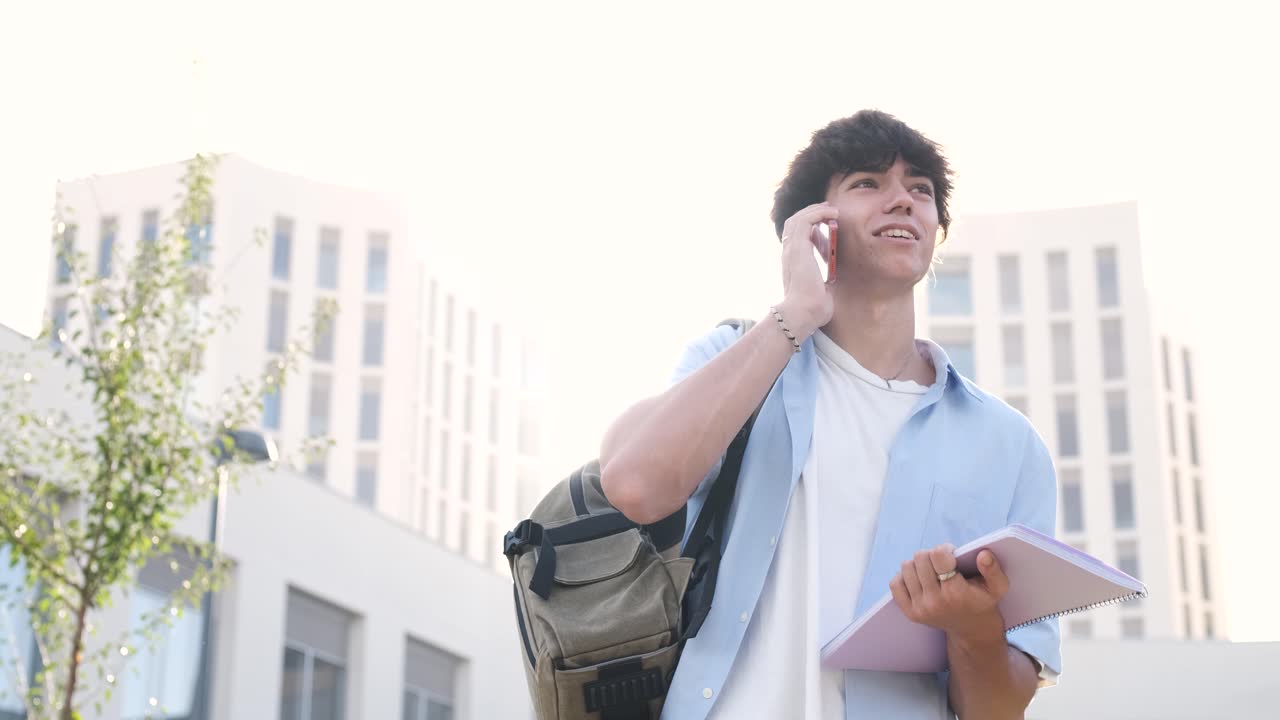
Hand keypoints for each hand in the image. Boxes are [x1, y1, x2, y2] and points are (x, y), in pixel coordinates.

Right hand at [776, 202, 837, 337]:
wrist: (803, 313)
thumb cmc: (813, 308)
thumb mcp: (821, 289)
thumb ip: (824, 280)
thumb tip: (832, 279)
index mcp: (792, 262)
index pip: (795, 236)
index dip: (809, 225)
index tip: (825, 222)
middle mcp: (789, 253)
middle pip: (794, 222)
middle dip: (812, 213)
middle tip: (829, 211)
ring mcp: (792, 249)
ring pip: (799, 217)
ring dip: (816, 210)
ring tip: (832, 209)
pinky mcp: (799, 247)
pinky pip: (806, 220)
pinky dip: (819, 213)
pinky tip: (833, 214)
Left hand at [888, 544, 1010, 638]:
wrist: (972, 629)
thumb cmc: (983, 601)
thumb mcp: (998, 587)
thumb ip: (994, 570)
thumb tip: (983, 555)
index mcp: (955, 593)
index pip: (938, 555)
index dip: (945, 549)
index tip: (952, 555)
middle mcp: (935, 602)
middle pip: (920, 558)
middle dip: (932, 555)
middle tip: (942, 563)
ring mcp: (920, 609)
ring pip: (906, 567)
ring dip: (918, 564)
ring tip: (932, 571)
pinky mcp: (910, 613)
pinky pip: (895, 583)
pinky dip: (905, 577)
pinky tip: (920, 579)